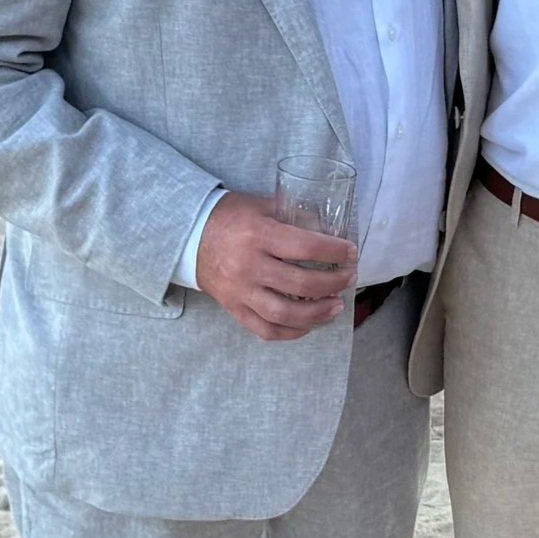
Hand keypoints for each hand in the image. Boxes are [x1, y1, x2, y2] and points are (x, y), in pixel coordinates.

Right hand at [195, 191, 356, 340]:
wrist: (188, 236)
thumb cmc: (230, 217)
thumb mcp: (262, 206)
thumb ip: (294, 215)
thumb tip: (328, 229)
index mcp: (258, 235)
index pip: (306, 247)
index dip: (334, 252)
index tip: (350, 252)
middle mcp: (249, 266)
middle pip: (301, 283)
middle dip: (333, 283)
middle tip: (348, 278)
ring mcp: (240, 291)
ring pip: (285, 313)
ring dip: (317, 313)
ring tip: (336, 306)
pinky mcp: (233, 308)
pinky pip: (265, 329)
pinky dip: (290, 332)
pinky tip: (308, 325)